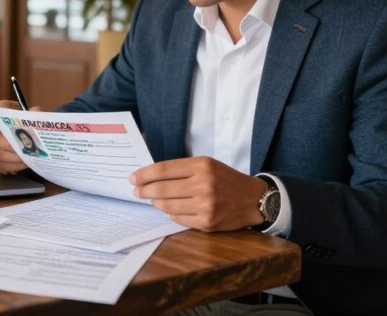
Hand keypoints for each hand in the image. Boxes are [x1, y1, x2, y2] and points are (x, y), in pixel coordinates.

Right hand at [0, 99, 38, 173]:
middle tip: (24, 151)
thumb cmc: (22, 120)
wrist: (19, 129)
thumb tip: (36, 112)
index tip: (18, 132)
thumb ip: (33, 113)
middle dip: (12, 147)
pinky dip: (11, 167)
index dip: (5, 126)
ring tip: (26, 160)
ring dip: (13, 159)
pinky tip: (22, 165)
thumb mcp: (28, 114)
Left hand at [129, 156, 267, 231]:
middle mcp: (203, 185)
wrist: (253, 199)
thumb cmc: (226, 179)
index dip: (144, 174)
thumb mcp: (207, 165)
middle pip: (162, 189)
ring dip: (156, 202)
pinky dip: (171, 213)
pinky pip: (178, 218)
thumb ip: (181, 169)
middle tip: (137, 192)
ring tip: (154, 199)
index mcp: (202, 166)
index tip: (133, 178)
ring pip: (167, 206)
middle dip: (144, 191)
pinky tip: (172, 209)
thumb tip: (150, 177)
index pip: (163, 170)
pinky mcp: (207, 223)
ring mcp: (205, 206)